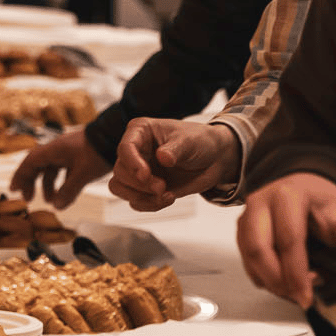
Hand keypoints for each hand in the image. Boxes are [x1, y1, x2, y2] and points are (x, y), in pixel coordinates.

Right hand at [9, 131, 109, 208]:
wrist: (116, 135)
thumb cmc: (98, 151)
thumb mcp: (83, 173)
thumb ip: (69, 191)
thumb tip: (57, 206)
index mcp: (54, 150)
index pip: (30, 162)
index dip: (21, 176)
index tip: (14, 189)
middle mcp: (58, 149)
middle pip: (38, 165)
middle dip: (31, 182)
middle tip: (28, 198)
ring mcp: (68, 152)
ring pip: (51, 168)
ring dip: (48, 185)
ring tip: (51, 201)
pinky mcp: (79, 155)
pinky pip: (64, 169)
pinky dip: (62, 182)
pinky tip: (66, 193)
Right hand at [109, 120, 242, 210]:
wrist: (215, 158)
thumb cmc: (200, 141)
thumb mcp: (190, 141)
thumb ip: (175, 149)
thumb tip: (162, 158)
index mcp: (141, 131)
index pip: (125, 148)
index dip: (132, 164)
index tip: (145, 175)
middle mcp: (135, 151)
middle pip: (120, 172)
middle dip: (140, 184)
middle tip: (162, 187)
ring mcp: (138, 170)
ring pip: (120, 188)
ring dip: (141, 197)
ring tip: (165, 195)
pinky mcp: (145, 188)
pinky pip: (135, 202)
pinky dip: (150, 205)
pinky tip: (169, 197)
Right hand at [237, 172, 335, 308]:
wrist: (307, 193)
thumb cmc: (322, 208)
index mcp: (289, 196)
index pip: (289, 239)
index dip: (296, 273)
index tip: (306, 296)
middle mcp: (261, 203)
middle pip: (259, 250)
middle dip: (278, 281)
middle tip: (298, 296)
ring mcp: (247, 218)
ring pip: (250, 260)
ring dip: (271, 282)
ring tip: (294, 289)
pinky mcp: (242, 233)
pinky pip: (247, 264)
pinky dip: (265, 279)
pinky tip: (284, 281)